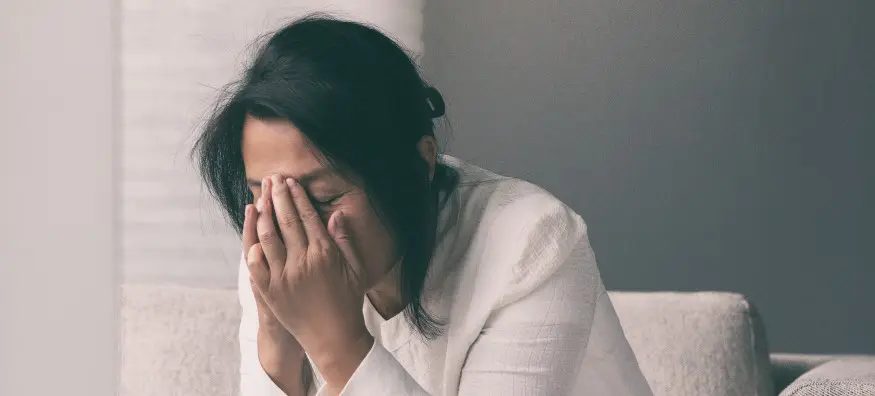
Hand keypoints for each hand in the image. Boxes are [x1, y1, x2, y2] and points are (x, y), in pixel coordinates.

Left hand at [250, 175, 373, 389]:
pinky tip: (252, 234)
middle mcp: (303, 262)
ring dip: (263, 215)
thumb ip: (344, 240)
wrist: (333, 337)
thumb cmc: (348, 302)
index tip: (290, 182)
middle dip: (278, 197)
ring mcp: (284, 277)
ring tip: (260, 199)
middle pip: (286, 221)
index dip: (297, 197)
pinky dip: (253, 248)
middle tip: (272, 180)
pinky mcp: (271, 292)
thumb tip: (335, 214)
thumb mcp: (355, 269)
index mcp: (325, 253)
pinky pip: (256, 265)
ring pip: (268, 238)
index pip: (307, 217)